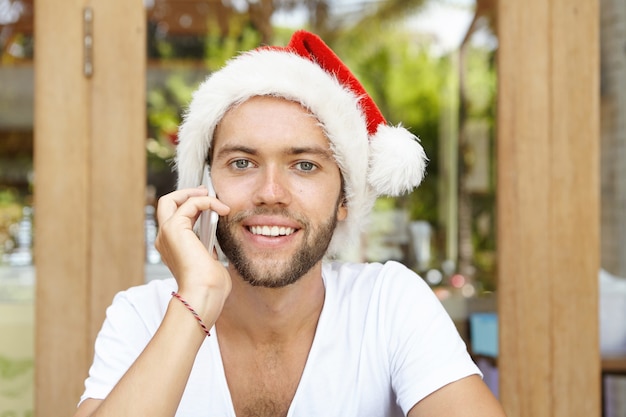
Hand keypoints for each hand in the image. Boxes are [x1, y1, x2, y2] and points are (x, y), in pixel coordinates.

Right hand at [155, 187, 231, 322]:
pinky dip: (207, 201)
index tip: (209, 204)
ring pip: (171, 200)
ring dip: (195, 194)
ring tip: (215, 198)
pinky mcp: (175, 228)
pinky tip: (221, 208)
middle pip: (165, 204)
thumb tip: (213, 239)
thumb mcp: (209, 262)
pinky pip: (190, 203)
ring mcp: (167, 233)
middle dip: (185, 194)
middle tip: (205, 192)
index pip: (175, 218)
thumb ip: (207, 248)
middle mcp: (164, 239)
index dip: (190, 208)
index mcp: (172, 247)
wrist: (204, 293)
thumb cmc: (210, 286)